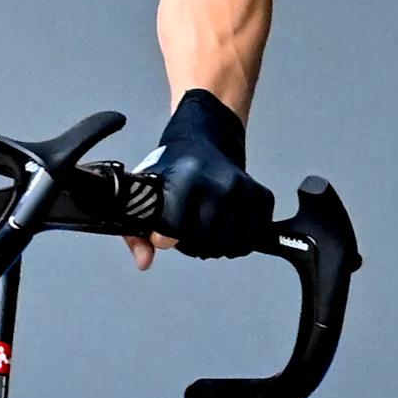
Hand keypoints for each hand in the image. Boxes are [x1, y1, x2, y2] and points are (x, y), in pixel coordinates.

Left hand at [128, 88, 271, 262]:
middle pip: (206, 242)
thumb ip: (136, 232)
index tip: (167, 231)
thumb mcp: (146, 192)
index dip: (169, 238)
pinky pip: (252, 237)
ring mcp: (242, 189)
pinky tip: (227, 227)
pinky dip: (239, 240)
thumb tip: (145, 260)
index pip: (177, 231)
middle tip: (187, 232)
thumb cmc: (174, 166)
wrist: (205, 137)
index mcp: (183, 180)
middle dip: (193, 245)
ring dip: (216, 245)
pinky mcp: (260, 195)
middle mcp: (216, 183)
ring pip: (230, 244)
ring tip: (206, 230)